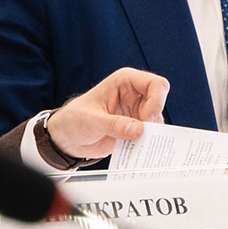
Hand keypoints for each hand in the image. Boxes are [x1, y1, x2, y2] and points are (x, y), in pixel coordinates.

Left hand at [46, 68, 170, 160]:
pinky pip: (151, 134)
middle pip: (160, 102)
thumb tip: (138, 130)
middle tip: (141, 133)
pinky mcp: (137, 128)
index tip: (145, 119)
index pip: (155, 84)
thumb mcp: (90, 121)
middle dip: (154, 119)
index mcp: (125, 81)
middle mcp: (135, 94)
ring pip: (158, 120)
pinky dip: (147, 142)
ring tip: (132, 141)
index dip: (156, 101)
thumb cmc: (73, 120)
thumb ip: (113, 125)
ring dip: (150, 133)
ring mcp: (137, 112)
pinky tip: (133, 146)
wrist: (67, 138)